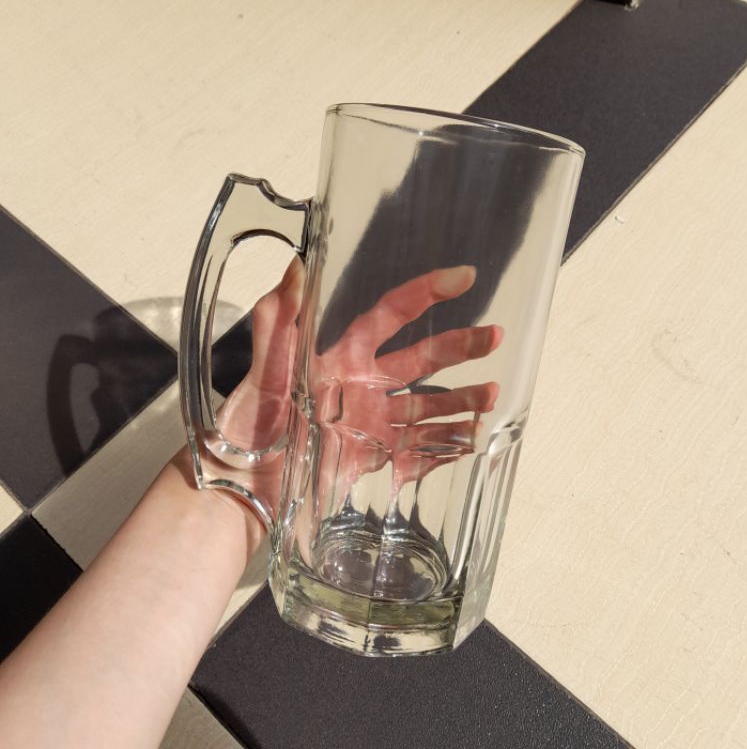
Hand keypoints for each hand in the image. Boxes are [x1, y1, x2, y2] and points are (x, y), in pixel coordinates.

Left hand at [216, 261, 501, 518]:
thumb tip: (295, 267)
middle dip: (459, 347)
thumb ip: (277, 324)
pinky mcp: (374, 459)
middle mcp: (363, 386)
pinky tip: (471, 439)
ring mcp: (371, 423)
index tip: (464, 278)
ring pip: (427, 406)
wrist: (240, 492)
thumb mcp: (262, 374)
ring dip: (461, 399)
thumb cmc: (246, 428)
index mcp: (341, 357)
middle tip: (494, 337)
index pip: (390, 316)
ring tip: (493, 395)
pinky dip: (446, 446)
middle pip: (421, 360)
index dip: (426, 294)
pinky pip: (419, 450)